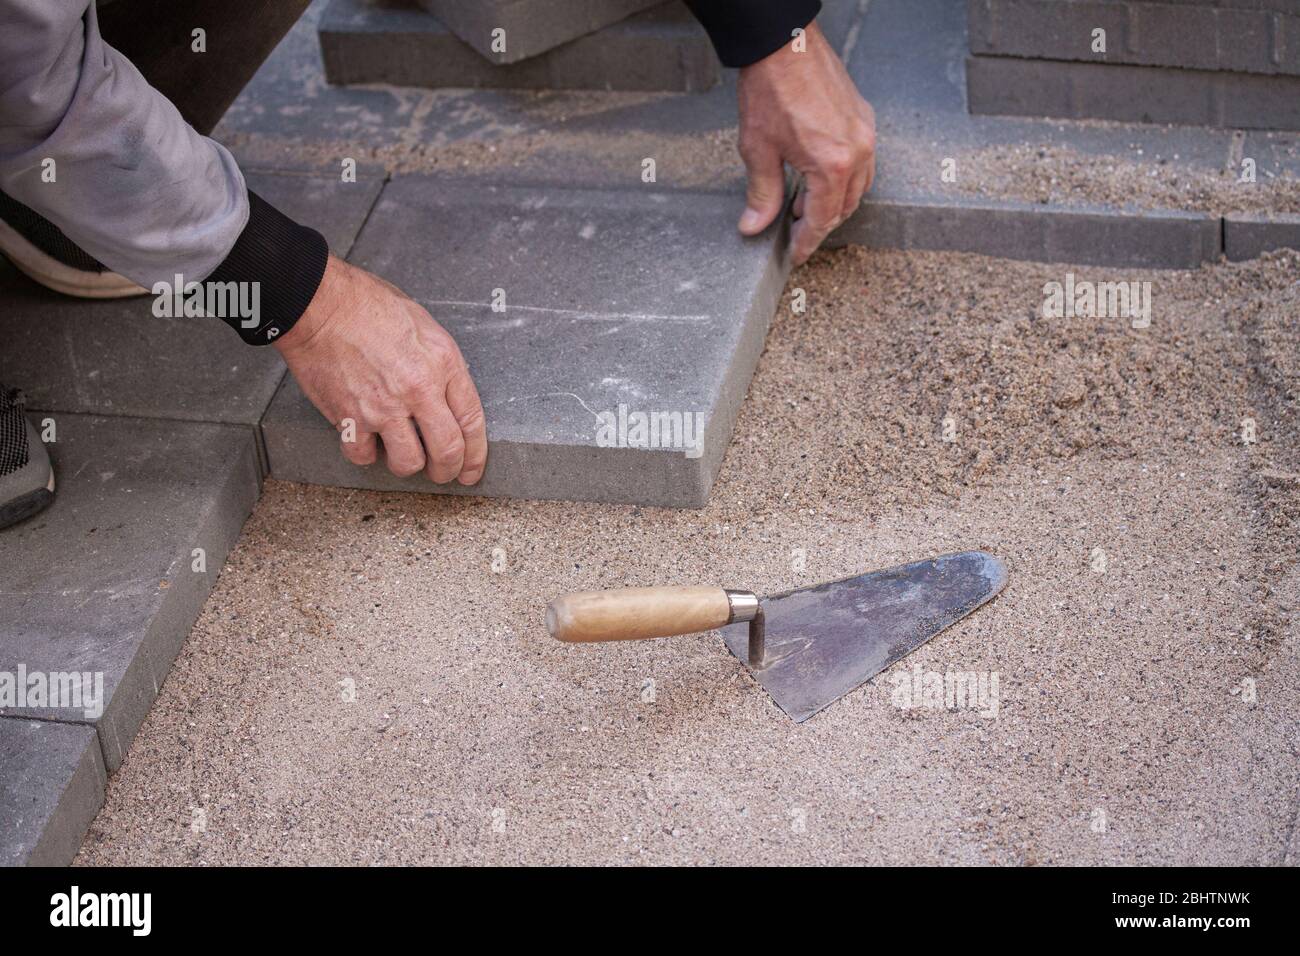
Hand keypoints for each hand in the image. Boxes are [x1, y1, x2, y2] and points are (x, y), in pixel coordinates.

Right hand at [275, 255, 486, 484]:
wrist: (320, 305)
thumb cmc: (367, 305)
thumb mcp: (424, 326)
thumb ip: (441, 364)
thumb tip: (449, 394)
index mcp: (442, 363)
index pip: (472, 420)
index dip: (476, 454)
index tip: (472, 469)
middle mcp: (418, 389)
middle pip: (447, 451)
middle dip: (449, 470)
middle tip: (443, 474)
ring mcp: (384, 407)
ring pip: (409, 462)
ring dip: (408, 465)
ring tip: (402, 455)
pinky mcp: (350, 418)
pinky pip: (364, 456)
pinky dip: (366, 454)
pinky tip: (367, 442)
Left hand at [735, 20, 875, 264]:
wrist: (785, 44)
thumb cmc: (772, 89)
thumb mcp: (758, 150)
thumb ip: (762, 194)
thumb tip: (754, 226)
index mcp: (832, 165)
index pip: (822, 220)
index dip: (807, 242)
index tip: (796, 254)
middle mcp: (857, 152)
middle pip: (845, 207)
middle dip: (820, 224)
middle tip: (795, 231)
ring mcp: (865, 134)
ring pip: (858, 187)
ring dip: (834, 202)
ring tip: (804, 204)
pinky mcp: (864, 119)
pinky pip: (863, 163)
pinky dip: (844, 179)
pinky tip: (820, 176)